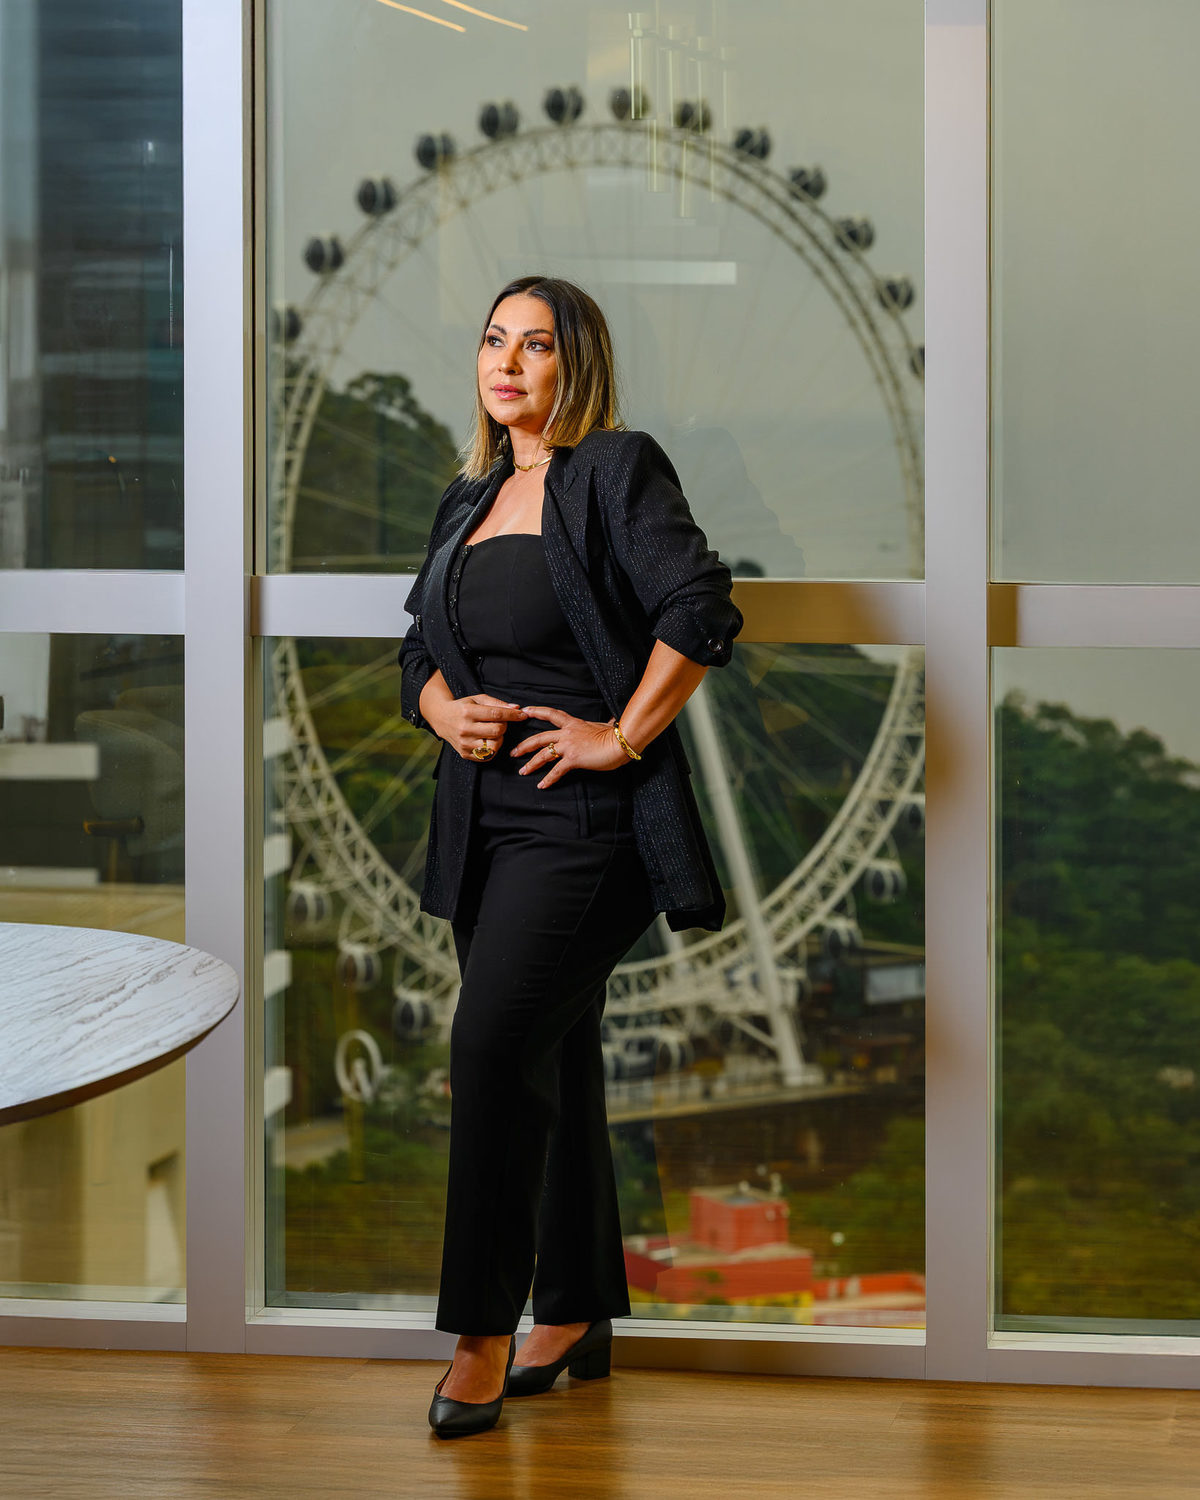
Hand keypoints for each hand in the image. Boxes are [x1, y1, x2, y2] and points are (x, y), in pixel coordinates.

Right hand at [425, 692, 527, 760]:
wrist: (441, 718)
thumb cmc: (462, 707)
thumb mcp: (477, 699)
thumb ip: (497, 703)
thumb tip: (516, 708)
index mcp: (467, 712)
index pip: (496, 714)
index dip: (512, 715)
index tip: (522, 715)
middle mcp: (464, 729)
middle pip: (497, 731)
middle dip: (504, 726)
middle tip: (499, 722)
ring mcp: (464, 744)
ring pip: (494, 746)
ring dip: (498, 738)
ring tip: (492, 732)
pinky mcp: (464, 754)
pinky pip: (487, 756)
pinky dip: (492, 748)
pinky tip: (487, 740)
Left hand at [510, 705, 630, 786]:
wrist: (621, 743)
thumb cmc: (616, 735)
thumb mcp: (605, 726)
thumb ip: (603, 724)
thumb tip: (612, 721)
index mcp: (573, 723)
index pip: (551, 714)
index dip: (537, 711)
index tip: (524, 711)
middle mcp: (567, 733)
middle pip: (539, 737)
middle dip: (524, 745)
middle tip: (513, 752)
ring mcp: (569, 745)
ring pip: (543, 754)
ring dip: (531, 764)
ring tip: (523, 771)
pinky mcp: (573, 759)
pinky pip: (556, 770)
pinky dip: (548, 779)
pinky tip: (542, 785)